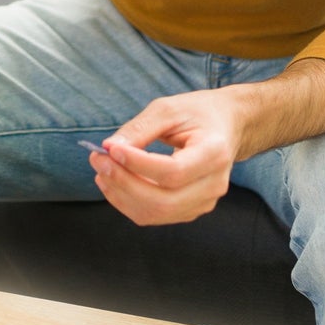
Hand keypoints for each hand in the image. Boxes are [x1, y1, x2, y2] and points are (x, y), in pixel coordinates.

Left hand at [87, 89, 244, 224]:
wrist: (226, 126)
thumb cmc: (197, 113)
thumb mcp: (169, 109)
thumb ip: (139, 128)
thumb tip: (108, 148)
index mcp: (214, 153)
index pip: (173, 172)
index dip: (137, 164)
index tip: (110, 149)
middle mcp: (214, 184)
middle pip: (163, 200)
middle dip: (123, 182)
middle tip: (98, 160)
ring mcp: (204, 201)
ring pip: (156, 213)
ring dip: (121, 195)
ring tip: (102, 171)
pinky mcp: (191, 209)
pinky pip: (154, 215)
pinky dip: (128, 202)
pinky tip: (113, 183)